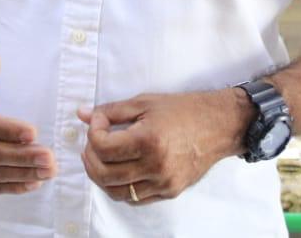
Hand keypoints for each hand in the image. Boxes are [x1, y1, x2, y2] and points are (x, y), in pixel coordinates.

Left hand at [78, 89, 247, 204]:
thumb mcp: (145, 102)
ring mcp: (163, 182)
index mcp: (148, 140)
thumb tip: (82, 114)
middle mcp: (156, 165)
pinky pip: (135, 198)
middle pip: (104, 174)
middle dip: (89, 158)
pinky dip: (120, 187)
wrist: (219, 125)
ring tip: (100, 159)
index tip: (98, 122)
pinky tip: (119, 170)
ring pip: (116, 191)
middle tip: (90, 145)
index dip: (93, 133)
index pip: (103, 147)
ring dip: (101, 176)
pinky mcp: (170, 191)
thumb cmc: (183, 110)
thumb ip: (111, 111)